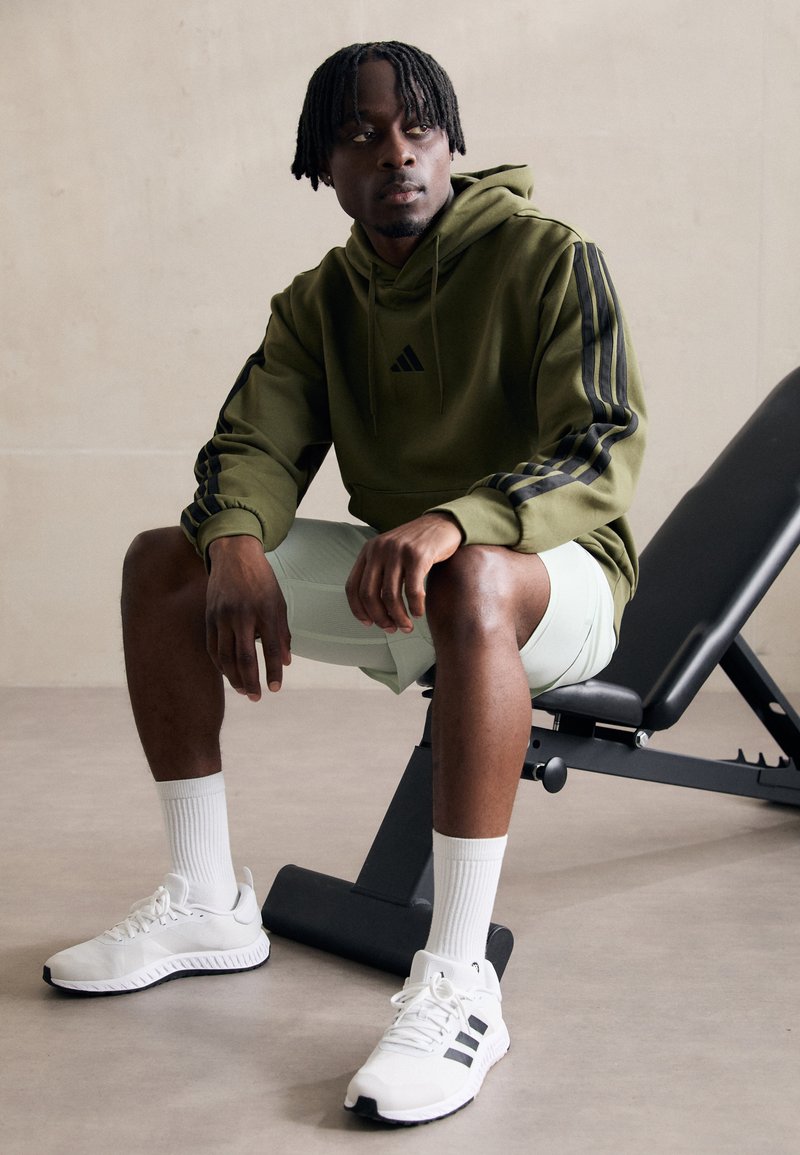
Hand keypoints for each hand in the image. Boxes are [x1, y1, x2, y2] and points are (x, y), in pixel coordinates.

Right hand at [206, 535, 290, 698]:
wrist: (234, 555)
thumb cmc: (262, 581)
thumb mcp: (279, 602)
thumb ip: (282, 633)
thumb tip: (285, 662)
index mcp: (265, 610)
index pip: (271, 649)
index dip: (273, 671)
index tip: (275, 689)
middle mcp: (243, 614)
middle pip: (245, 657)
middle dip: (251, 681)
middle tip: (256, 697)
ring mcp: (223, 616)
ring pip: (225, 656)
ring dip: (234, 678)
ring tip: (243, 690)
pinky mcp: (209, 616)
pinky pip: (213, 647)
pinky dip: (220, 665)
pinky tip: (228, 674)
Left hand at [345, 514, 462, 632]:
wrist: (442, 524)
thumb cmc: (416, 547)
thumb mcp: (390, 554)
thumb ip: (379, 574)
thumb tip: (372, 611)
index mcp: (368, 551)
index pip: (352, 587)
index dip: (358, 610)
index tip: (369, 624)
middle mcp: (379, 549)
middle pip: (369, 594)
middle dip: (380, 618)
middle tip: (391, 629)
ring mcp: (397, 551)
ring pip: (390, 596)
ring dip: (399, 617)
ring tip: (407, 626)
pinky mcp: (417, 555)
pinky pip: (412, 591)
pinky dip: (415, 607)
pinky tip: (418, 613)